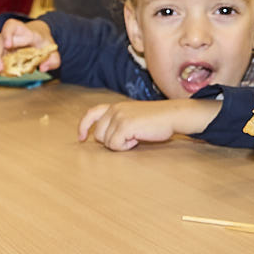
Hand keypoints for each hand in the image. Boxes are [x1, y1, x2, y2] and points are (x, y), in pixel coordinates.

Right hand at [0, 18, 58, 76]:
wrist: (36, 36)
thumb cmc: (44, 43)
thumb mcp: (53, 50)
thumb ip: (53, 60)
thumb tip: (43, 68)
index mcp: (24, 31)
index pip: (11, 26)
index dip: (7, 34)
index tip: (8, 45)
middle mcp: (10, 35)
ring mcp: (2, 41)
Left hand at [77, 98, 218, 150]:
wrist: (172, 115)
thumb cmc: (155, 119)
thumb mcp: (133, 115)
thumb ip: (117, 121)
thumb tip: (102, 137)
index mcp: (115, 106)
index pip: (91, 114)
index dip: (83, 126)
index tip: (81, 138)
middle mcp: (114, 109)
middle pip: (98, 135)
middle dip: (110, 142)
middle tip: (128, 139)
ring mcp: (118, 117)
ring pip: (106, 142)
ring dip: (120, 145)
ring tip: (135, 137)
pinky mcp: (124, 125)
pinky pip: (115, 145)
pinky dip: (125, 147)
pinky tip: (137, 139)